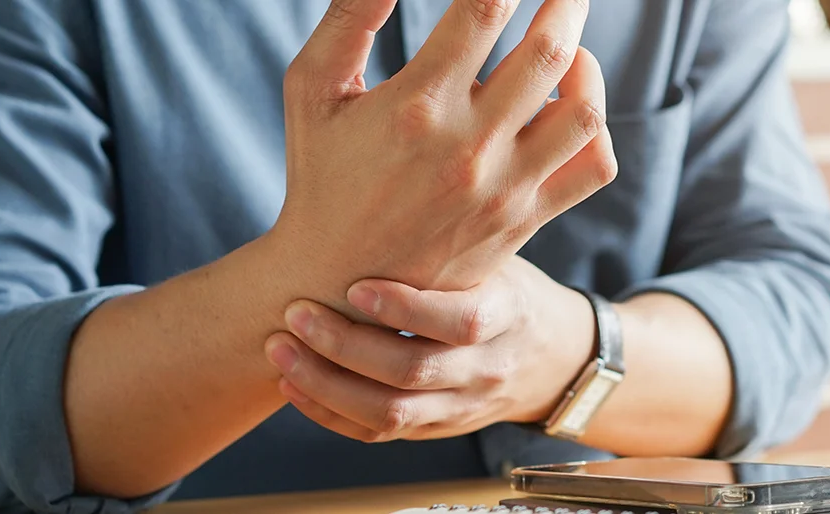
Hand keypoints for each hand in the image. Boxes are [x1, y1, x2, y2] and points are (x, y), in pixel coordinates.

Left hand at [263, 256, 596, 441]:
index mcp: (506, 316)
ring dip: (326, 385)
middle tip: (295, 312)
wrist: (550, 360)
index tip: (354, 286)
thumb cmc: (507, 288)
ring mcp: (460, 407)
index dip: (406, 309)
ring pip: (389, 413)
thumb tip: (387, 176)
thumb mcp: (498, 257)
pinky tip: (292, 385)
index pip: (461, 322)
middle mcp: (485, 369)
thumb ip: (455, 236)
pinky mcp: (435, 429)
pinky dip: (329, 413)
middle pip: (412, 371)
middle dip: (345, 346)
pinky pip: (377, 434)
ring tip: (280, 350)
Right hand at [272, 0, 617, 296]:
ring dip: (585, 59)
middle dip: (565, 2)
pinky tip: (568, 102)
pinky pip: (593, 166)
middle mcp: (469, 147)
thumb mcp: (312, 88)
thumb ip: (350, 15)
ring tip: (568, 41)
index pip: (485, 9)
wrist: (336, 283)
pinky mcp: (523, 218)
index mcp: (416, 106)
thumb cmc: (319, 173)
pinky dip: (595, 126)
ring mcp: (503, 188)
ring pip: (583, 108)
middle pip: (547, 49)